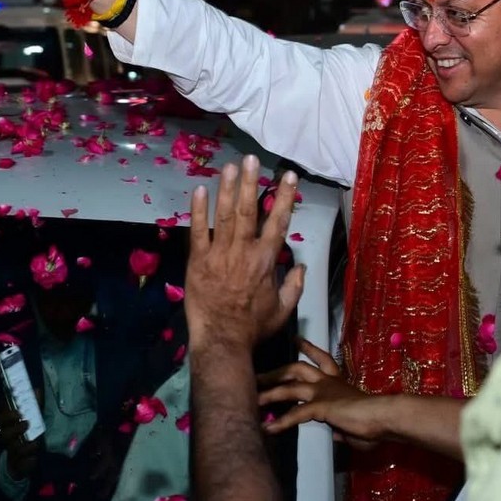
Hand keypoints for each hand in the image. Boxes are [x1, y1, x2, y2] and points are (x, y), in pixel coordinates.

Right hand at [0, 401, 41, 480]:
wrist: (22, 460)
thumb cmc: (27, 433)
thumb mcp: (33, 418)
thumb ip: (35, 405)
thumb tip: (37, 390)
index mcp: (6, 425)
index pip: (1, 418)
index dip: (7, 414)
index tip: (18, 411)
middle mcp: (6, 438)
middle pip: (2, 434)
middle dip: (14, 429)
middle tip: (27, 424)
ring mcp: (10, 451)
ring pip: (12, 449)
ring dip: (24, 446)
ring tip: (35, 442)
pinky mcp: (17, 464)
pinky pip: (20, 464)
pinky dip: (27, 461)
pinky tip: (34, 458)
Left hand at [184, 155, 304, 353]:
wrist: (223, 341)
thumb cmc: (254, 327)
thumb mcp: (283, 310)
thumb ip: (294, 286)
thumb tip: (302, 267)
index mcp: (265, 261)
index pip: (278, 222)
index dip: (284, 197)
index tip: (288, 176)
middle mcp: (243, 251)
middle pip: (248, 210)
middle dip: (251, 182)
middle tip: (252, 159)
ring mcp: (219, 254)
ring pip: (224, 215)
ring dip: (228, 188)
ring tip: (231, 165)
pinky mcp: (198, 261)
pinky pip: (198, 231)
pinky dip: (198, 210)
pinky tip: (201, 189)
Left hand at [257, 340, 388, 448]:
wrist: (385, 416)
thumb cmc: (376, 421)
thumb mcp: (355, 422)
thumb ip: (342, 425)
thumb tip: (338, 432)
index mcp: (339, 382)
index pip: (322, 358)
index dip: (308, 347)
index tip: (295, 338)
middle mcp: (328, 382)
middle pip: (296, 368)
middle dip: (276, 371)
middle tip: (257, 375)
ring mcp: (323, 392)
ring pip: (289, 388)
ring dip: (269, 394)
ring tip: (252, 401)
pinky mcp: (321, 406)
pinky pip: (295, 414)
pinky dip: (280, 422)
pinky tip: (267, 430)